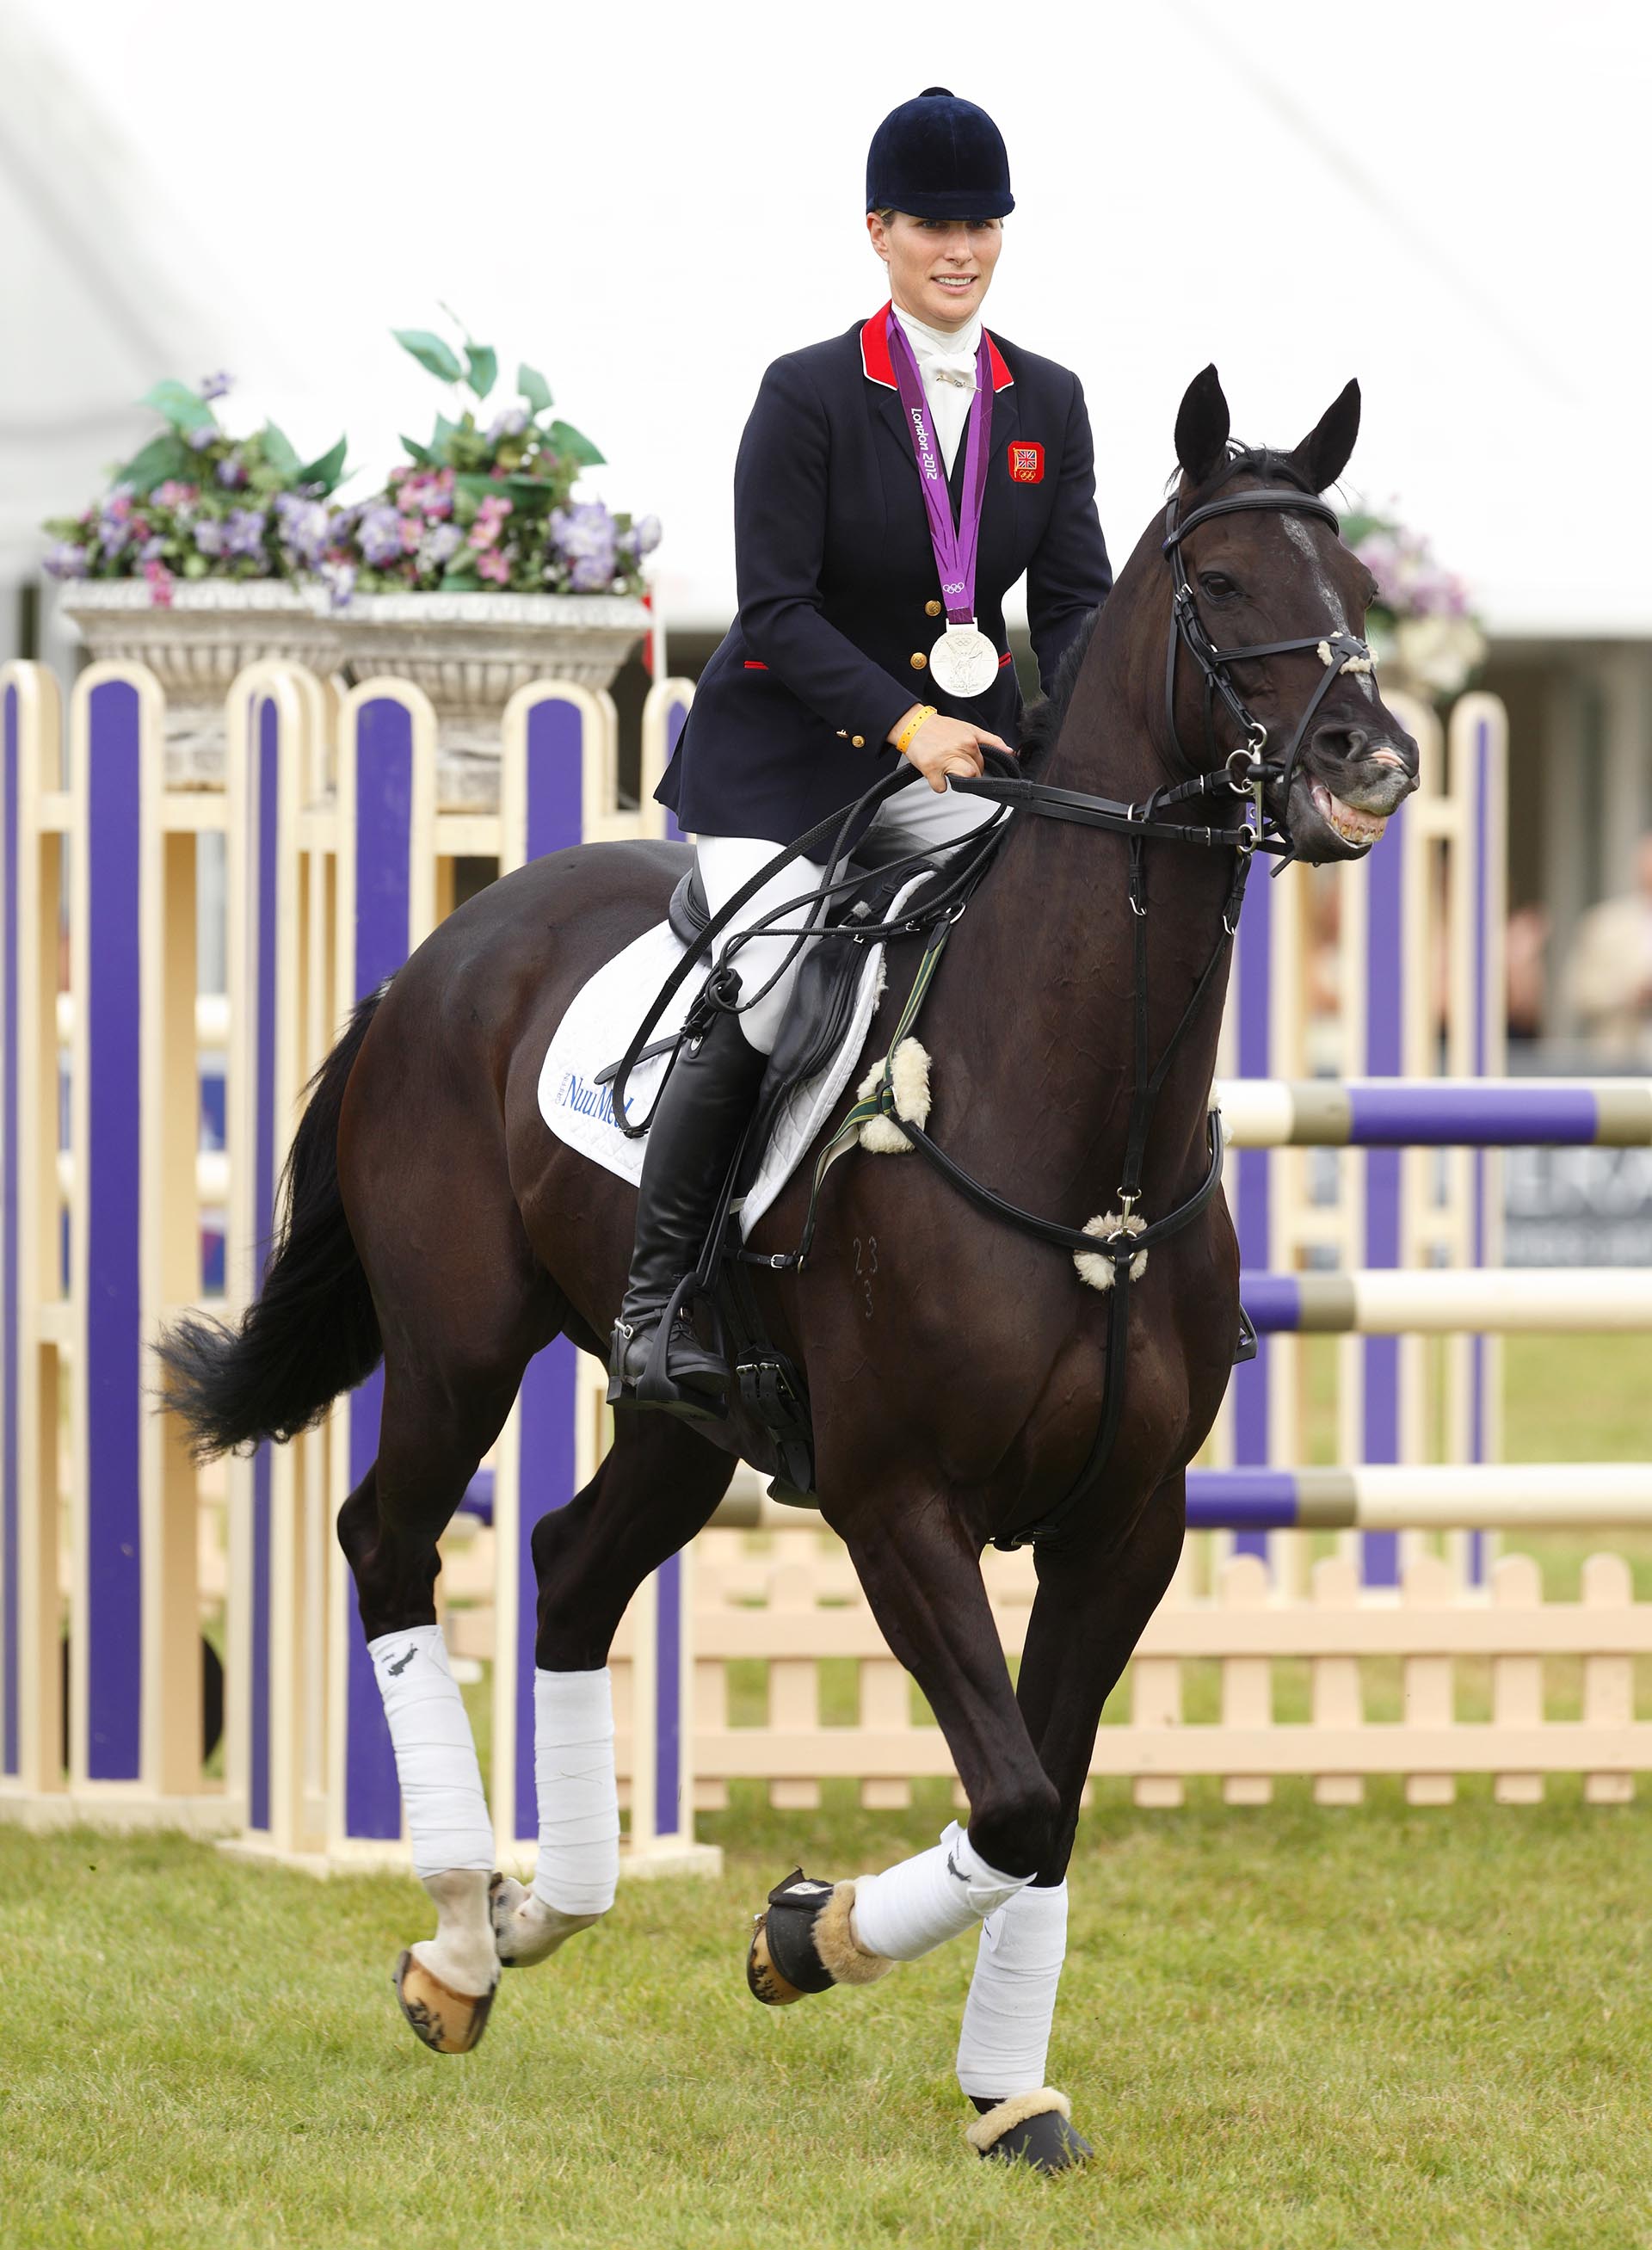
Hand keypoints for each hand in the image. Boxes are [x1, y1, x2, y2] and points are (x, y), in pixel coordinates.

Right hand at [891, 708, 1012, 792]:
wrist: (914, 724)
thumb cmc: (940, 728)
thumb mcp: (969, 729)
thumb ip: (991, 741)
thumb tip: (1010, 752)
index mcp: (970, 741)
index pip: (983, 763)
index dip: (976, 766)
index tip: (968, 764)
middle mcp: (960, 749)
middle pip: (975, 773)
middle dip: (966, 773)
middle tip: (954, 764)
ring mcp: (945, 759)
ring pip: (963, 780)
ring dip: (956, 779)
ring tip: (947, 769)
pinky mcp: (931, 769)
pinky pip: (941, 787)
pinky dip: (938, 784)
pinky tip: (935, 773)